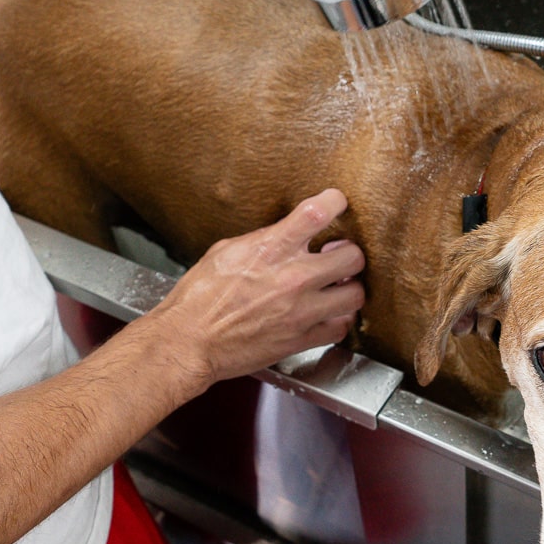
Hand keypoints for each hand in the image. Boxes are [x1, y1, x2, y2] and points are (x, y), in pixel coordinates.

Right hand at [139, 189, 365, 385]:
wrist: (189, 342)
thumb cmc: (198, 299)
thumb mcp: (225, 252)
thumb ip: (262, 240)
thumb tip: (283, 234)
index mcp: (270, 250)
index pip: (318, 213)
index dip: (335, 202)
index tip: (336, 202)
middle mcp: (292, 278)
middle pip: (352, 256)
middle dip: (348, 253)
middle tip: (337, 256)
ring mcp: (301, 311)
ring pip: (355, 294)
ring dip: (348, 288)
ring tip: (336, 287)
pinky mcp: (301, 339)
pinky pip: (341, 327)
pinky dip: (338, 319)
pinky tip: (326, 313)